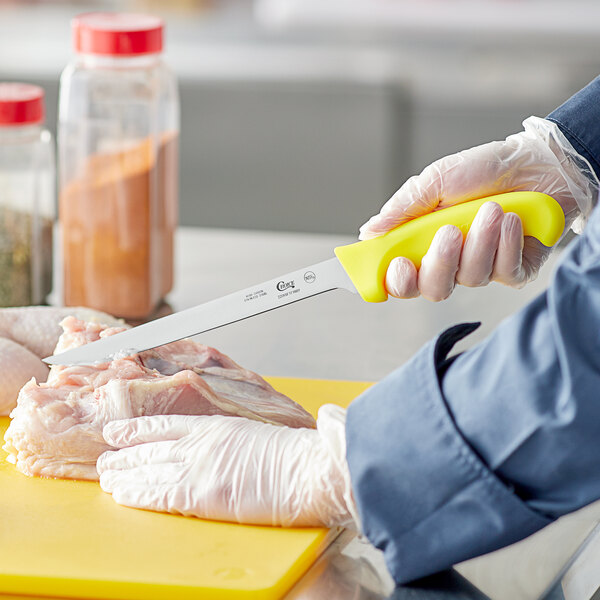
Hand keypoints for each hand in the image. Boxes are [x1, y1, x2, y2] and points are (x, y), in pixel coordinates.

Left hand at [97, 405, 358, 528]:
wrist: (308, 468)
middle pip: (152, 446)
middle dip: (124, 453)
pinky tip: (121, 495)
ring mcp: (200, 467)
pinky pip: (160, 494)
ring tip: (105, 477)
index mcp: (217, 426)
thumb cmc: (294, 454)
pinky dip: (137, 494)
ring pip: (149, 468)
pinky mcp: (203, 494)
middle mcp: (202, 443)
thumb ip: (232, 437)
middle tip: (104, 458)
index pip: (166, 424)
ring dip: (124, 473)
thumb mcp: (257, 434)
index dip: (138, 428)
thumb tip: (223, 445)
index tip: (119, 431)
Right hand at [360, 116, 597, 300]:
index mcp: (424, 243)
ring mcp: (483, 268)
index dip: (396, 281)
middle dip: (440, 262)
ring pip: (471, 278)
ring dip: (481, 241)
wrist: (537, 162)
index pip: (401, 278)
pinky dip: (507, 244)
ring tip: (492, 209)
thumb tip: (369, 232)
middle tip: (450, 231)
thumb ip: (401, 209)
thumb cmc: (484, 169)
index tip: (398, 264)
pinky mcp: (515, 270)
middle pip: (433, 289)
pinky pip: (505, 273)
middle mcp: (451, 261)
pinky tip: (512, 219)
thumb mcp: (435, 180)